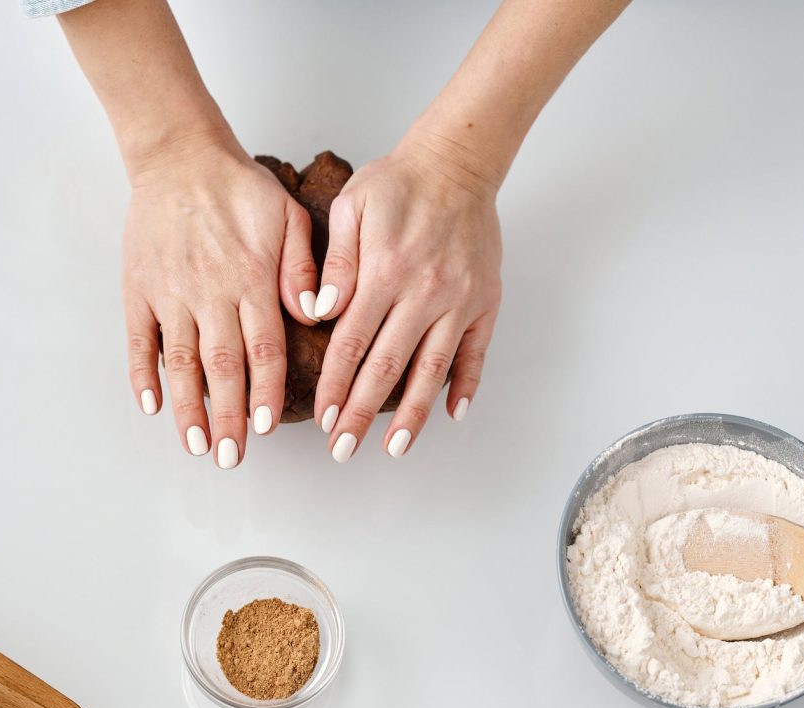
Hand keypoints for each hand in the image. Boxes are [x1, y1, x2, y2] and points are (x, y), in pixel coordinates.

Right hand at [123, 137, 318, 467]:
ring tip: (196, 445)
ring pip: (181, 361)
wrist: (180, 158)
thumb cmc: (239, 188)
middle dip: (228, 417)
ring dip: (188, 407)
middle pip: (221, 367)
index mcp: (250, 278)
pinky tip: (151, 405)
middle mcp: (210, 291)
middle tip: (232, 456)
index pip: (262, 348)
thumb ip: (303, 268)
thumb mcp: (289, 216)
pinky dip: (143, 374)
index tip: (268, 427)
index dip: (266, 392)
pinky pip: (140, 339)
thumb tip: (313, 315)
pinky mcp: (139, 288)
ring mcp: (170, 292)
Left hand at [307, 131, 502, 461]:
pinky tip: (451, 415)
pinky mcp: (485, 302)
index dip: (335, 385)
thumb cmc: (397, 184)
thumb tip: (319, 314)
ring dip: (412, 414)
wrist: (458, 163)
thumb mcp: (352, 208)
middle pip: (387, 367)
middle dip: (361, 413)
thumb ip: (335, 265)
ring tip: (394, 447)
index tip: (322, 417)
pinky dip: (465, 386)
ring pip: (432, 370)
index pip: (352, 343)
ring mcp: (459, 301)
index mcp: (385, 272)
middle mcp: (424, 293)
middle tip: (343, 449)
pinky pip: (476, 352)